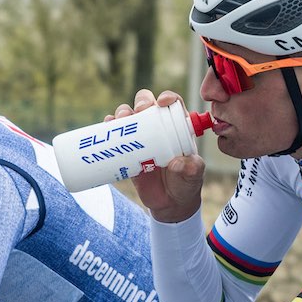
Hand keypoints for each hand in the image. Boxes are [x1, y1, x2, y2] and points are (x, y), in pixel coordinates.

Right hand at [110, 89, 206, 224]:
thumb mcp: (194, 175)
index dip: (168, 98)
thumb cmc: (186, 184)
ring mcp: (141, 138)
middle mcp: (158, 128)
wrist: (169, 203)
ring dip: (123, 111)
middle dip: (142, 101)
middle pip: (148, 104)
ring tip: (121, 119)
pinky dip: (109, 126)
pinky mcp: (127, 151)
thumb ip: (191, 169)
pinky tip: (107, 125)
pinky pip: (116, 134)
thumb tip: (177, 163)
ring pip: (130, 115)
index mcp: (178, 128)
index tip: (163, 102)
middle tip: (141, 110)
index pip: (174, 105)